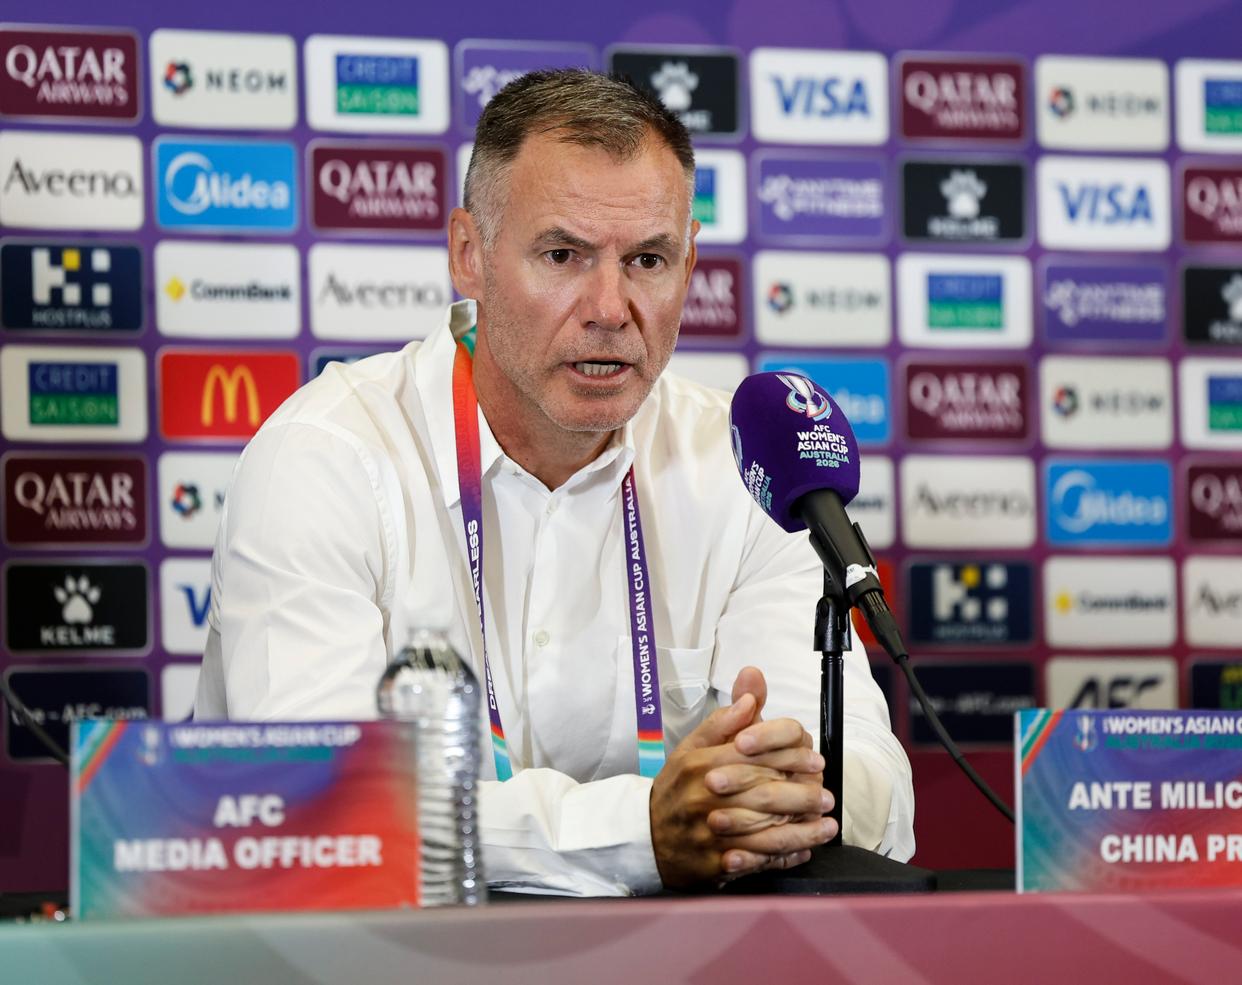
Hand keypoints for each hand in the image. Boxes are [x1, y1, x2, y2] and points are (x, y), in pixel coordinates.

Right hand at [648, 667, 835, 888]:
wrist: (645, 836)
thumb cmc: (677, 788)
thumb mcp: (691, 747)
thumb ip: (722, 722)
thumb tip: (749, 698)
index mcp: (701, 764)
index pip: (756, 755)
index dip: (791, 756)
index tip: (815, 759)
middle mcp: (705, 798)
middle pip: (765, 795)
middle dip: (804, 796)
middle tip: (827, 795)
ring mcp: (710, 834)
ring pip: (765, 834)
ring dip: (802, 831)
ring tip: (826, 826)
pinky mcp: (714, 864)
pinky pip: (756, 862)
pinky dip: (782, 858)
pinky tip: (803, 851)